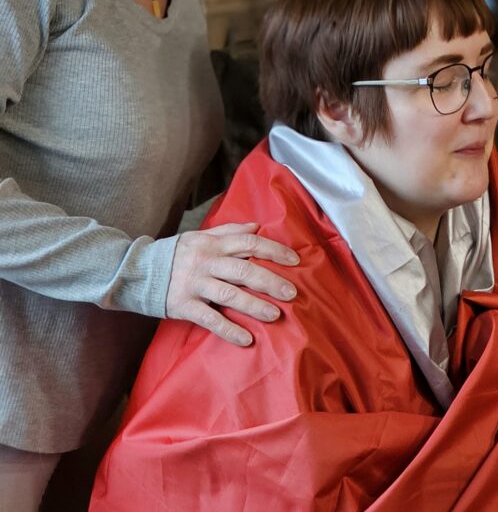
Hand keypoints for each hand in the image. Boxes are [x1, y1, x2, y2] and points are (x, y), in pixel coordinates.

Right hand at [166, 222, 298, 345]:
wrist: (134, 271)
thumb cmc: (175, 254)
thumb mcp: (199, 236)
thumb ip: (229, 231)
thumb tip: (257, 226)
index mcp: (212, 244)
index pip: (248, 243)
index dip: (273, 250)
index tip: (294, 261)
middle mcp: (205, 262)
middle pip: (243, 270)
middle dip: (270, 281)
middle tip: (292, 293)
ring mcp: (194, 284)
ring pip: (229, 295)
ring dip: (254, 306)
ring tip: (275, 315)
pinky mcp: (183, 305)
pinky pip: (209, 319)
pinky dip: (228, 330)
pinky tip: (246, 339)